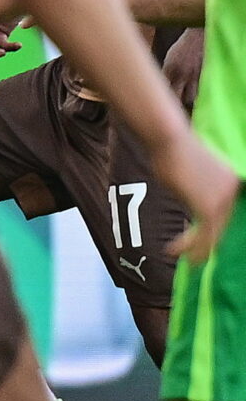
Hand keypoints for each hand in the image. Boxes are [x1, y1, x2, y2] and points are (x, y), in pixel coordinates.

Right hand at [160, 130, 240, 264]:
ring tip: (185, 260)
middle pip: (222, 226)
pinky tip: (174, 250)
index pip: (225, 214)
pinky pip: (204, 235)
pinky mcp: (210, 207)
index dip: (212, 232)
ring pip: (214, 234)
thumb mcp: (190, 172)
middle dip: (206, 245)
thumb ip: (196, 189)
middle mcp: (232, 191)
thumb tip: (189, 199)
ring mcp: (223, 199)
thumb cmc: (172, 150)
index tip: (197, 243)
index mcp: (231, 182)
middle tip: (193, 259)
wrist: (169, 139)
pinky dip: (189, 246)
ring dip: (196, 249)